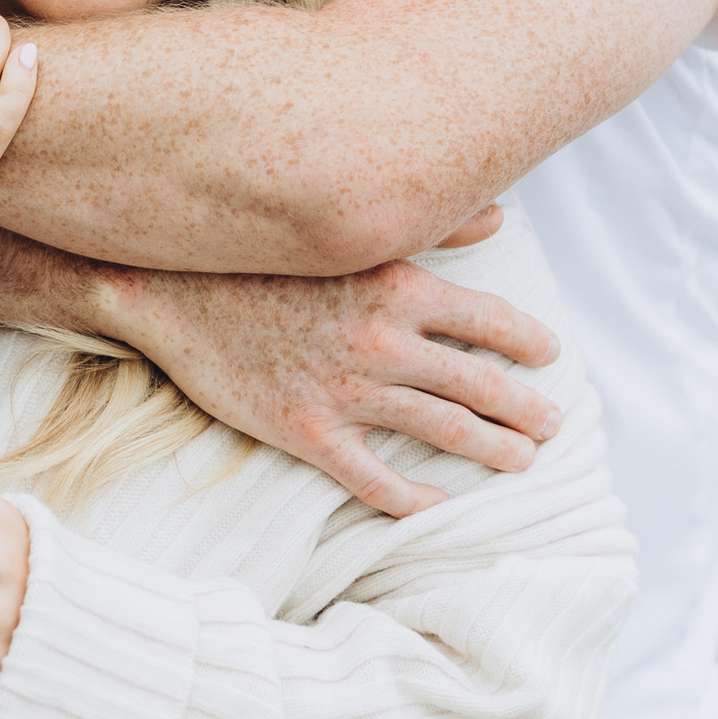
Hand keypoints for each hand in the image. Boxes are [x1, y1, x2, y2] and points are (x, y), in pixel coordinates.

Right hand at [111, 234, 559, 520]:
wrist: (165, 285)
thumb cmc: (256, 248)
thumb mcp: (347, 227)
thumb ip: (430, 223)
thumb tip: (499, 214)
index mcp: (399, 286)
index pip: (490, 320)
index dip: (528, 342)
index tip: (549, 355)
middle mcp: (384, 343)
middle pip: (478, 385)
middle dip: (524, 410)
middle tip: (552, 425)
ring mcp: (346, 392)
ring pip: (441, 432)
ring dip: (490, 449)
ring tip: (519, 459)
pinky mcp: (306, 431)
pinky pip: (374, 479)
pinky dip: (411, 498)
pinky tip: (435, 505)